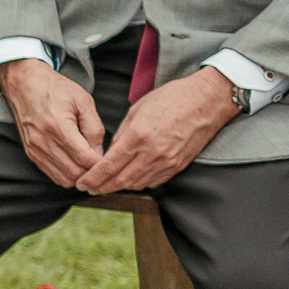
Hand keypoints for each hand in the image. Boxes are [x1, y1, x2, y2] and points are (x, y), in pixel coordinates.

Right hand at [0, 57, 102, 187]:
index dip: (101, 163)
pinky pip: (52, 175)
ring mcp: (34, 149)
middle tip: (101, 162)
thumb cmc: (55, 89)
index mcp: (58, 126)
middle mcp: (43, 141)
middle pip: (75, 173)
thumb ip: (94, 128)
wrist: (24, 84)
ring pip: (63, 178)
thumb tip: (100, 153)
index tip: (110, 158)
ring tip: (88, 164)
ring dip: (79, 175)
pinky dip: (66, 175)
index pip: (85, 158)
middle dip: (92, 171)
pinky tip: (74, 163)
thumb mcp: (83, 101)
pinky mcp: (30, 153)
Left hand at [76, 68, 238, 194]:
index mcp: (138, 136)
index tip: (81, 183)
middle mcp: (152, 153)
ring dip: (118, 187)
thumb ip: (122, 134)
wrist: (207, 101)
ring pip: (137, 183)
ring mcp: (167, 162)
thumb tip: (111, 152)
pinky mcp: (178, 166)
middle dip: (101, 187)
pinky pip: (153, 181)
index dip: (93, 178)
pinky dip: (138, 183)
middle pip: (121, 180)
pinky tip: (129, 180)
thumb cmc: (171, 99)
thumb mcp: (137, 109)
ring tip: (105, 186)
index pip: (109, 166)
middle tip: (88, 189)